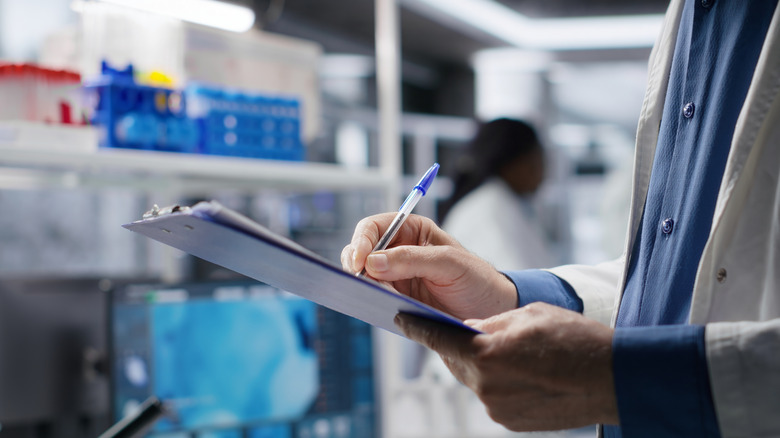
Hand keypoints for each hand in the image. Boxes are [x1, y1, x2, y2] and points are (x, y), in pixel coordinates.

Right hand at [341, 213, 517, 319]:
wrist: (490, 312)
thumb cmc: (477, 279)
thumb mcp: (450, 264)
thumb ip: (412, 259)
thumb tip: (372, 262)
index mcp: (412, 231)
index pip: (374, 227)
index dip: (361, 241)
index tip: (358, 261)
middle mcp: (399, 251)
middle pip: (361, 251)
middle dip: (355, 263)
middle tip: (359, 280)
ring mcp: (395, 276)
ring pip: (363, 276)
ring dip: (361, 284)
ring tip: (368, 294)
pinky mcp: (395, 299)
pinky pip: (372, 297)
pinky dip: (369, 300)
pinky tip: (374, 305)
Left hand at [395, 302, 618, 430]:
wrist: (614, 380)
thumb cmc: (575, 340)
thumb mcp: (529, 316)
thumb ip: (491, 323)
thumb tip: (469, 330)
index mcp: (486, 352)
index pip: (438, 338)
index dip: (417, 327)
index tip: (401, 319)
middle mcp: (485, 385)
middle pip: (455, 361)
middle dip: (457, 345)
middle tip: (464, 331)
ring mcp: (497, 408)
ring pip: (474, 380)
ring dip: (481, 365)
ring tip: (506, 352)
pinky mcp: (511, 422)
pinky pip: (492, 396)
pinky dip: (497, 383)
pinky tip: (520, 373)